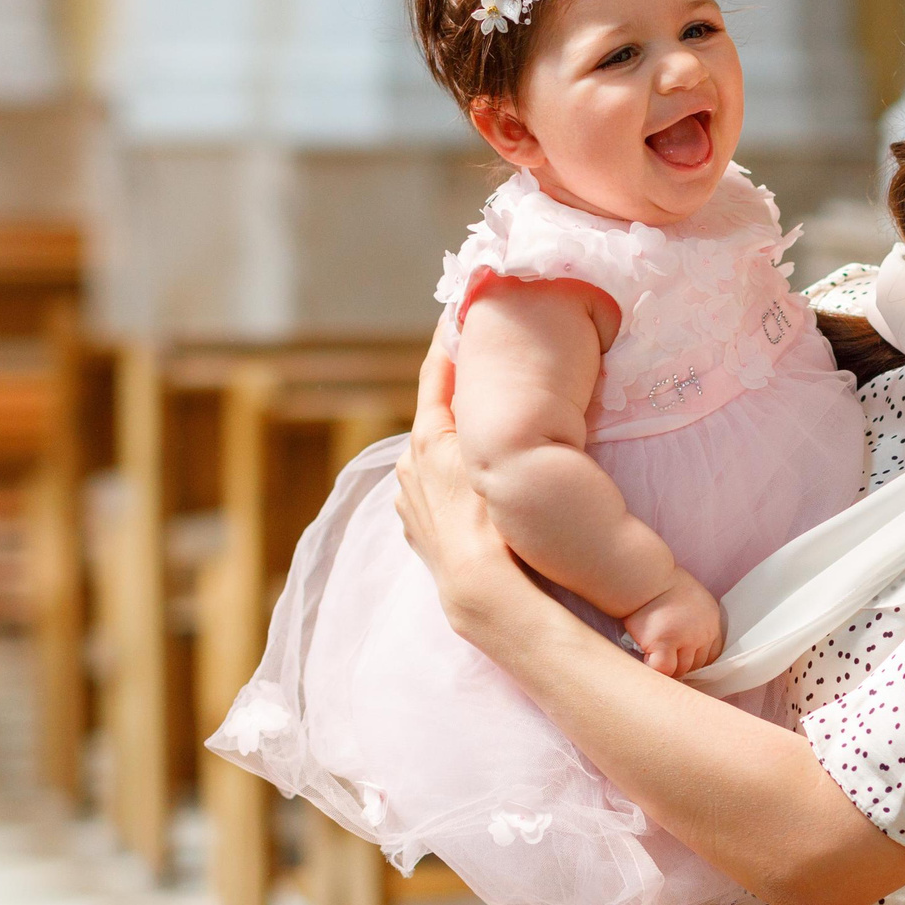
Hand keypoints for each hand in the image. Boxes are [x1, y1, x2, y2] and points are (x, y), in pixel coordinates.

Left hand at [395, 341, 573, 655]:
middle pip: (434, 416)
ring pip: (431, 454)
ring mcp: (409, 499)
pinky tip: (467, 484)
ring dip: (452, 441)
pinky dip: (446, 477)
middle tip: (483, 373)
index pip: (438, 377)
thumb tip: (492, 370)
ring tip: (479, 432)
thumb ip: (489, 415)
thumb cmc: (495, 521)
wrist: (477, 588)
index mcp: (428, 441)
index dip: (449, 344)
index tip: (459, 316)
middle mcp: (409, 465)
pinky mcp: (415, 527)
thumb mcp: (494, 459)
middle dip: (455, 396)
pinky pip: (431, 487)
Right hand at [623, 572, 724, 677]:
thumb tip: (687, 644)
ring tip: (654, 656)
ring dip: (667, 667)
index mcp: (711, 622)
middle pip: (696, 665)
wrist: (648, 577)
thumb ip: (696, 622)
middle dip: (680, 664)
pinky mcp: (664, 644)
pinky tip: (647, 658)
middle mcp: (703, 633)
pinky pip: (664, 669)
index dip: (696, 660)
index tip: (683, 659)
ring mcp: (685, 640)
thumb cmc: (664, 586)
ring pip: (680, 669)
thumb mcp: (693, 600)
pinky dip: (655, 668)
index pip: (712, 655)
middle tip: (664, 657)